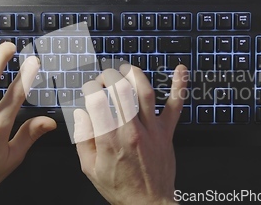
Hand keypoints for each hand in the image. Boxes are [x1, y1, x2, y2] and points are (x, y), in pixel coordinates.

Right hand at [74, 64, 187, 204]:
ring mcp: (152, 130)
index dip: (89, 88)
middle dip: (109, 76)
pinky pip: (175, 105)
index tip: (88, 89)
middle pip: (120, 90)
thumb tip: (80, 113)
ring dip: (135, 74)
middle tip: (104, 78)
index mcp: (109, 139)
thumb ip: (83, 138)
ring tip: (126, 69)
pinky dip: (179, 85)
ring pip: (145, 91)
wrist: (148, 204)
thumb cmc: (120, 187)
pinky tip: (180, 70)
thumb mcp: (90, 168)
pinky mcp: (167, 131)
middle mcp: (131, 130)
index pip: (97, 100)